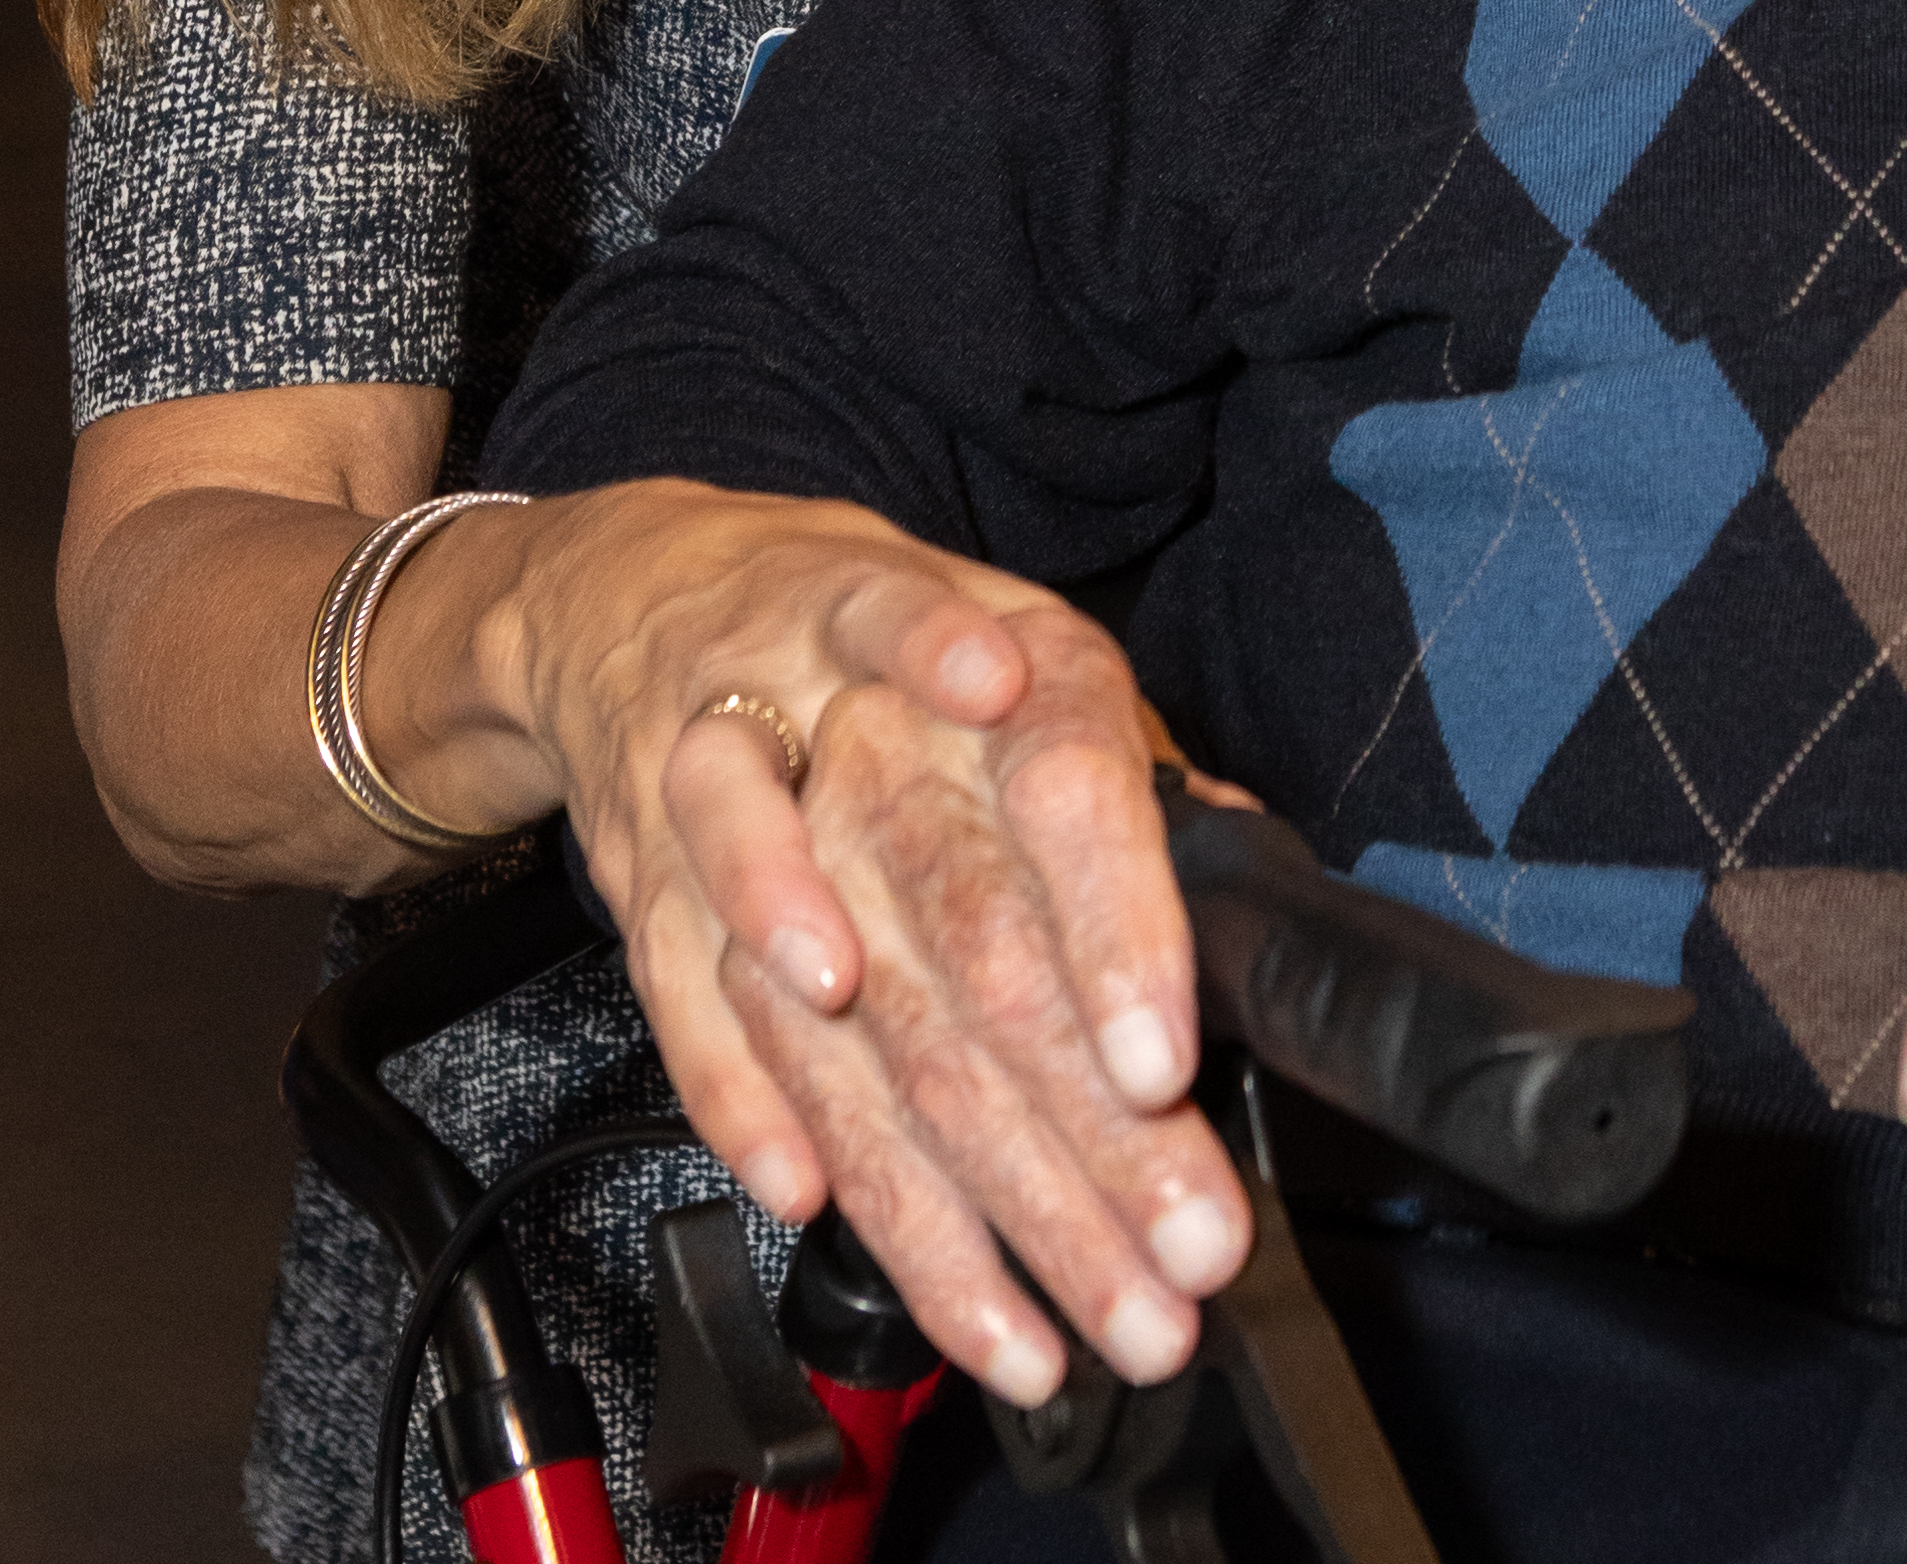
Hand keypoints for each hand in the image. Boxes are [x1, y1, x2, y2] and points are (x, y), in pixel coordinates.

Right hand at [490, 483, 1250, 1404]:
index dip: (1121, 930)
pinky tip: (817, 1208)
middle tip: (1164, 1272)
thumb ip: (1141, 784)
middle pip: (973, 935)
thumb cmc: (892, 637)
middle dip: (1071, 1127)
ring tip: (1033, 1317)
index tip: (1163, 1070)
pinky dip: (750, 1109)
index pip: (1072, 786)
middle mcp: (869, 718)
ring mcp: (746, 796)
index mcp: (1011, 656)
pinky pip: (695, 1006)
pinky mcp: (644, 873)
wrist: (653, 588)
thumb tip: (1261, 898)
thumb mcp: (1040, 657)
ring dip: (937, 1188)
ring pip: (844, 1008)